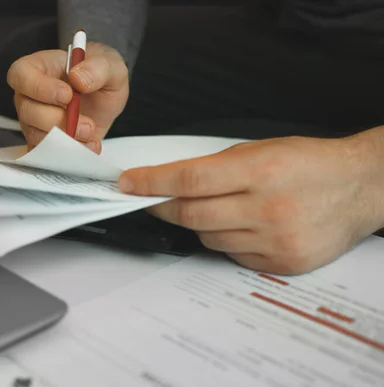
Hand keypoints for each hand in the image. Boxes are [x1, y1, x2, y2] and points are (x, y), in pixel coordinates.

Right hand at [7, 42, 128, 152]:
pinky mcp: (44, 142)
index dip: (39, 87)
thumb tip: (78, 78)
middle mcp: (30, 95)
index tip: (67, 95)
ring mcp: (34, 122)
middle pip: (28, 111)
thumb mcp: (110, 64)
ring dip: (65, 140)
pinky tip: (88, 147)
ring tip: (90, 135)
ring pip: (36, 135)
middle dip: (58, 121)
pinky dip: (68, 154)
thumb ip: (98, 67)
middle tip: (86, 124)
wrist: (105, 97)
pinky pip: (46, 154)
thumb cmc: (100, 74)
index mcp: (39, 68)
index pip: (21, 75)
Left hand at [118, 135, 383, 274]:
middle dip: (160, 207)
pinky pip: (231, 255)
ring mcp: (274, 240)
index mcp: (261, 170)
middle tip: (148, 199)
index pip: (190, 179)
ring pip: (207, 237)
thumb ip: (218, 166)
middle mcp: (267, 208)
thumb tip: (173, 180)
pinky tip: (240, 225)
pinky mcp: (281, 263)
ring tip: (214, 207)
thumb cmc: (310, 163)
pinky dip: (223, 240)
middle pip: (191, 215)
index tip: (129, 183)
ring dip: (197, 223)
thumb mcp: (264, 149)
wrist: (359, 189)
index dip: (152, 183)